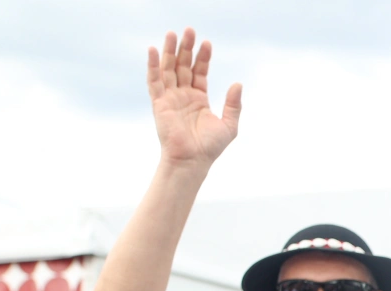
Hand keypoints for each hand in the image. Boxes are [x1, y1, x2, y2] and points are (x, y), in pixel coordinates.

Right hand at [149, 28, 242, 170]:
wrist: (192, 161)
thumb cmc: (209, 148)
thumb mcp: (229, 125)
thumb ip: (233, 104)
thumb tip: (238, 84)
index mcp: (198, 98)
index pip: (199, 72)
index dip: (203, 57)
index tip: (207, 43)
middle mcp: (183, 95)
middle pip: (183, 65)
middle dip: (186, 48)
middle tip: (189, 30)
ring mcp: (170, 98)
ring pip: (168, 69)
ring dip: (169, 51)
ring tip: (172, 33)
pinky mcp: (159, 104)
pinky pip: (154, 81)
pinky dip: (152, 66)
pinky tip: (153, 50)